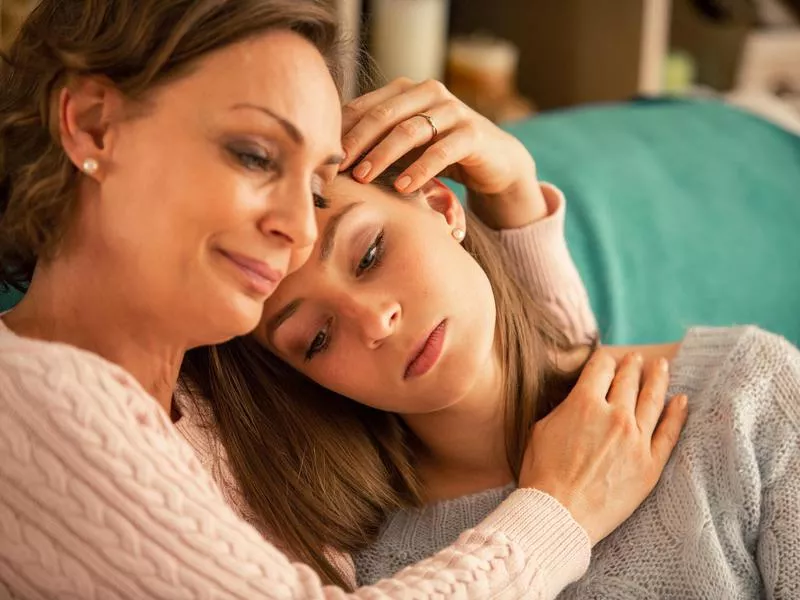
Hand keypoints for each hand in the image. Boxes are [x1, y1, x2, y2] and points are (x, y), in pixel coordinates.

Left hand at [339, 78, 546, 226]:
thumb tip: (326, 161)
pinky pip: (442, 150)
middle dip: (357, 143)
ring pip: (410, 130)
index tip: (321, 158)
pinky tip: (403, 187)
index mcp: (405, 91)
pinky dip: (420, 169)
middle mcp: (428, 93)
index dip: (341, 132)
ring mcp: (453, 110)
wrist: (493, 162)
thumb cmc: (439, 154)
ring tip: (364, 178)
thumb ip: (374, 144)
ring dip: (383, 156)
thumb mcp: (403, 148)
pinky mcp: (472, 133)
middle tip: (338, 168)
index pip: (365, 107)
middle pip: (383, 116)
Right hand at [519, 349, 687, 545]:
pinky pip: (669, 432)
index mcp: (583, 402)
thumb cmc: (542, 475)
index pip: (601, 368)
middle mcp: (613, 415)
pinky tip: (682, 401)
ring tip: (662, 366)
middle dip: (632, 365)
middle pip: (628, 379)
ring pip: (652, 399)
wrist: (558, 514)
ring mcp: (636, 439)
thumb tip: (573, 400)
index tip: (607, 360)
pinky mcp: (650, 464)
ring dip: (658, 378)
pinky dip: (677, 414)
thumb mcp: (540, 429)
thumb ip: (562, 409)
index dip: (604, 360)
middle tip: (637, 358)